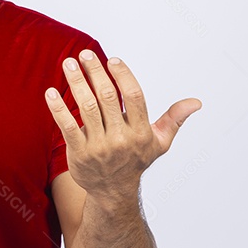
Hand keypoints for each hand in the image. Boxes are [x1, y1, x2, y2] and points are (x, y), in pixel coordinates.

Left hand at [44, 49, 199, 198]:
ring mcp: (98, 147)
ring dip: (76, 82)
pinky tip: (51, 91)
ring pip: (86, 108)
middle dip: (95, 72)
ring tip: (69, 63)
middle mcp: (120, 139)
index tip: (113, 60)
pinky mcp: (78, 154)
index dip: (123, 76)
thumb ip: (174, 119)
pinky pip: (67, 126)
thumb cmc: (136, 161)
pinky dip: (58, 108)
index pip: (133, 97)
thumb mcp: (159, 142)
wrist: (113, 193)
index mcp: (140, 132)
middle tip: (85, 54)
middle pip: (107, 98)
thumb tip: (196, 102)